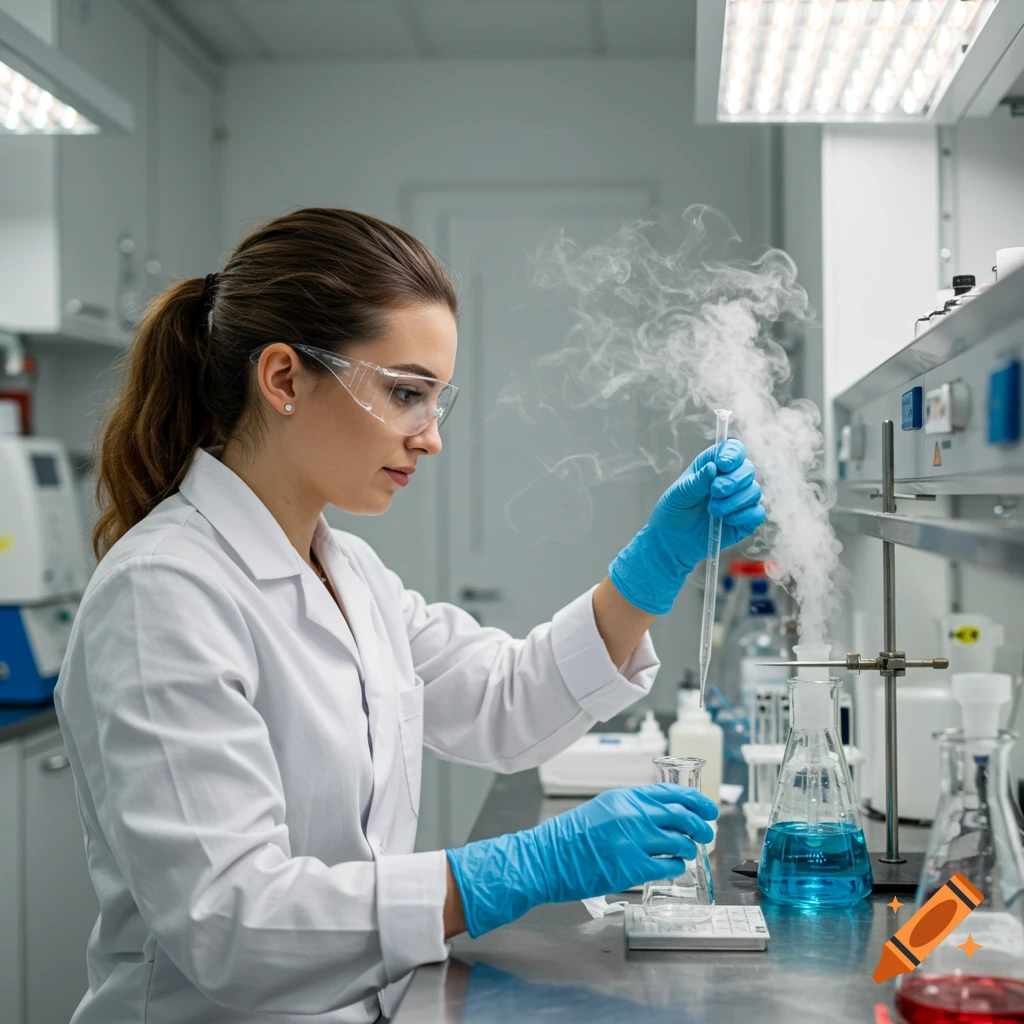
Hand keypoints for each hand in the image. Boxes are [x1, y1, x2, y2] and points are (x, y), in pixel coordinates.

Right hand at [445, 783, 717, 937]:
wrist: (547, 858)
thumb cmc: (570, 836)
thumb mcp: (602, 808)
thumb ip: (630, 808)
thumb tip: (662, 814)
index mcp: (625, 797)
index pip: (671, 793)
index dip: (696, 800)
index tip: (708, 807)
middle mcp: (632, 815)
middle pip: (682, 815)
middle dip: (701, 825)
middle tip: (706, 833)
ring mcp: (633, 841)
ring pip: (680, 842)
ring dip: (690, 847)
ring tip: (689, 852)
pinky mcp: (631, 868)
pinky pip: (668, 866)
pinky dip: (677, 866)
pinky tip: (675, 867)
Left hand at [609, 438, 764, 614]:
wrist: (672, 540)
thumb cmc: (674, 511)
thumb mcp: (680, 493)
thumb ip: (698, 480)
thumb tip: (714, 467)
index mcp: (715, 465)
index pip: (734, 450)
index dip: (733, 454)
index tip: (722, 464)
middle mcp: (731, 479)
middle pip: (748, 469)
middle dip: (733, 481)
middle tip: (715, 492)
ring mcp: (741, 499)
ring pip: (754, 491)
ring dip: (734, 501)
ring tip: (713, 510)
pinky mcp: (746, 520)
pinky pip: (757, 513)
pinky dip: (743, 516)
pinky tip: (726, 521)